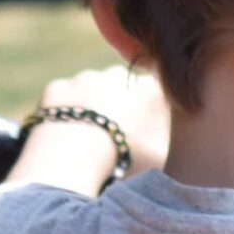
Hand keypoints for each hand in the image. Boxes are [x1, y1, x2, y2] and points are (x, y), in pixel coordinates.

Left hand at [36, 64, 170, 177]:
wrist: (75, 157)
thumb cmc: (127, 159)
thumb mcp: (165, 157)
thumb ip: (172, 142)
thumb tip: (177, 143)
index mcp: (151, 89)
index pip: (157, 94)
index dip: (153, 114)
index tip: (147, 134)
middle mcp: (119, 74)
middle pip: (124, 88)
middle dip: (123, 106)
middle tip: (119, 137)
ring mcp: (85, 78)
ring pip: (93, 90)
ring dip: (94, 107)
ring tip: (91, 140)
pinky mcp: (57, 87)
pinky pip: (66, 99)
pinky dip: (67, 113)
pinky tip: (69, 135)